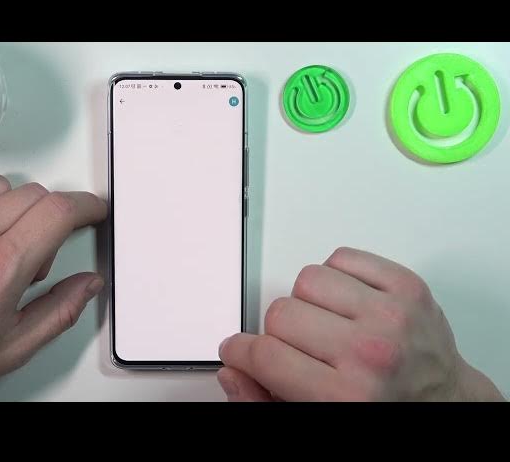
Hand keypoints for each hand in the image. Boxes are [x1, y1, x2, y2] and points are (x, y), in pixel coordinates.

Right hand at [218, 247, 504, 401]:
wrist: (443, 401)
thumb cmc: (384, 409)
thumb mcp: (316, 420)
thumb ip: (264, 400)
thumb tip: (233, 369)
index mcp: (343, 397)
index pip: (264, 355)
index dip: (240, 352)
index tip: (239, 350)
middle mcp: (369, 353)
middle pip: (280, 313)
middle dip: (279, 333)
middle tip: (300, 348)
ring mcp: (391, 314)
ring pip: (307, 279)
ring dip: (308, 301)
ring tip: (328, 325)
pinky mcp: (406, 286)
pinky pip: (342, 257)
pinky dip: (336, 276)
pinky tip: (347, 303)